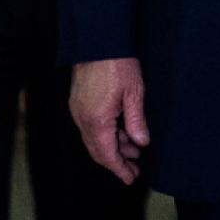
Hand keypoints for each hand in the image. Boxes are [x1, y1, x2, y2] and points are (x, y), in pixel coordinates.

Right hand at [69, 57, 149, 184]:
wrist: (98, 40)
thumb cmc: (118, 64)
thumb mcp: (134, 93)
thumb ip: (136, 121)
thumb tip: (141, 143)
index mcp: (97, 121)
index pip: (107, 155)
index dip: (119, 169)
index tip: (130, 179)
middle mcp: (83, 119)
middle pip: (98, 151)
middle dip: (116, 161)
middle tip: (134, 168)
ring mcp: (78, 110)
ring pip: (94, 139)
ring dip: (112, 146)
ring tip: (132, 148)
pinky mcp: (78, 102)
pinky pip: (90, 127)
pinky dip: (105, 134)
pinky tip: (120, 131)